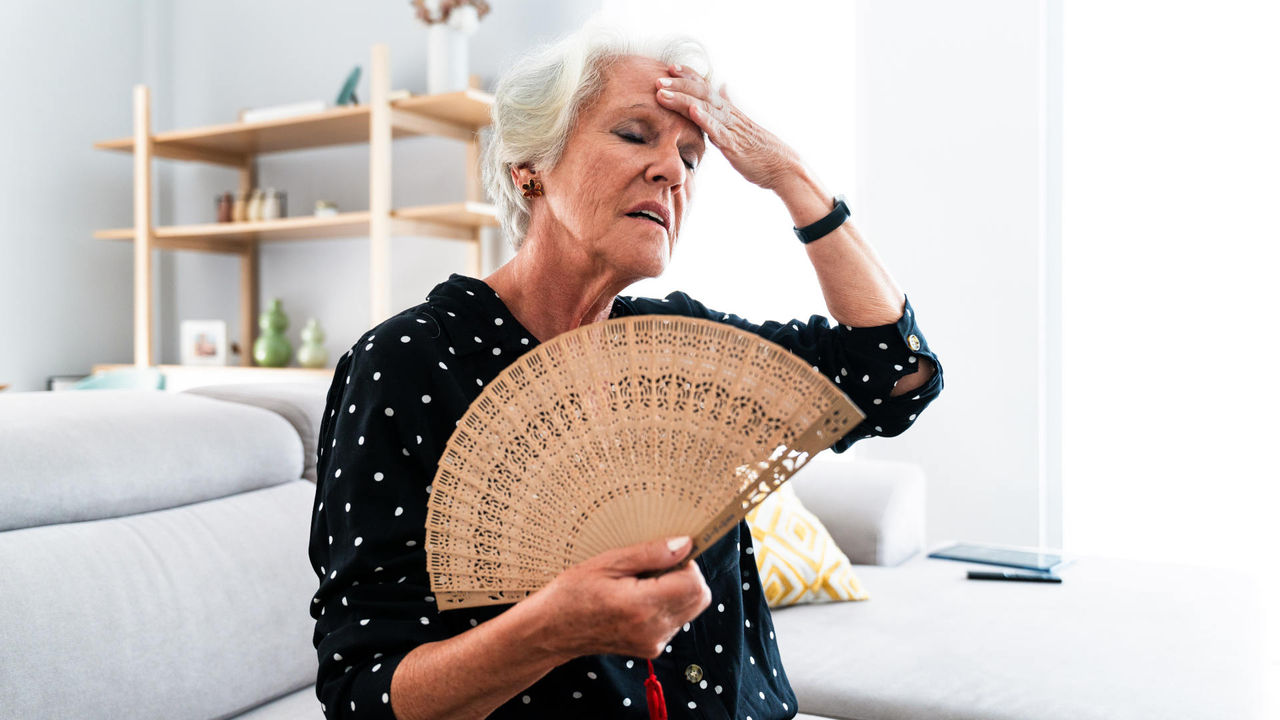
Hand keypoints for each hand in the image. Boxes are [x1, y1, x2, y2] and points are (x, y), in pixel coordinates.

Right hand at [524, 536, 711, 659]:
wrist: (551, 631)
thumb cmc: (571, 594)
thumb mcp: (607, 563)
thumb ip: (650, 554)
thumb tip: (684, 544)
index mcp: (642, 606)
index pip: (695, 584)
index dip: (686, 564)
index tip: (665, 557)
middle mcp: (653, 629)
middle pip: (699, 598)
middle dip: (686, 577)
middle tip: (653, 569)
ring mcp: (653, 642)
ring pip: (690, 610)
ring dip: (676, 592)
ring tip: (640, 585)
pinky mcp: (650, 648)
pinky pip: (675, 621)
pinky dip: (666, 606)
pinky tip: (637, 599)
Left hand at [655, 64, 801, 191]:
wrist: (784, 167)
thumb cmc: (762, 151)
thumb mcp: (743, 125)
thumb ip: (730, 106)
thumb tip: (725, 87)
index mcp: (730, 111)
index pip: (707, 88)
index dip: (689, 76)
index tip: (670, 68)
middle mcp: (730, 115)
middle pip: (702, 93)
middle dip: (679, 84)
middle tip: (657, 79)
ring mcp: (732, 128)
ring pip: (705, 107)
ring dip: (683, 99)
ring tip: (663, 93)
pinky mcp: (734, 144)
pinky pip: (718, 129)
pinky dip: (705, 119)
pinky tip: (692, 111)